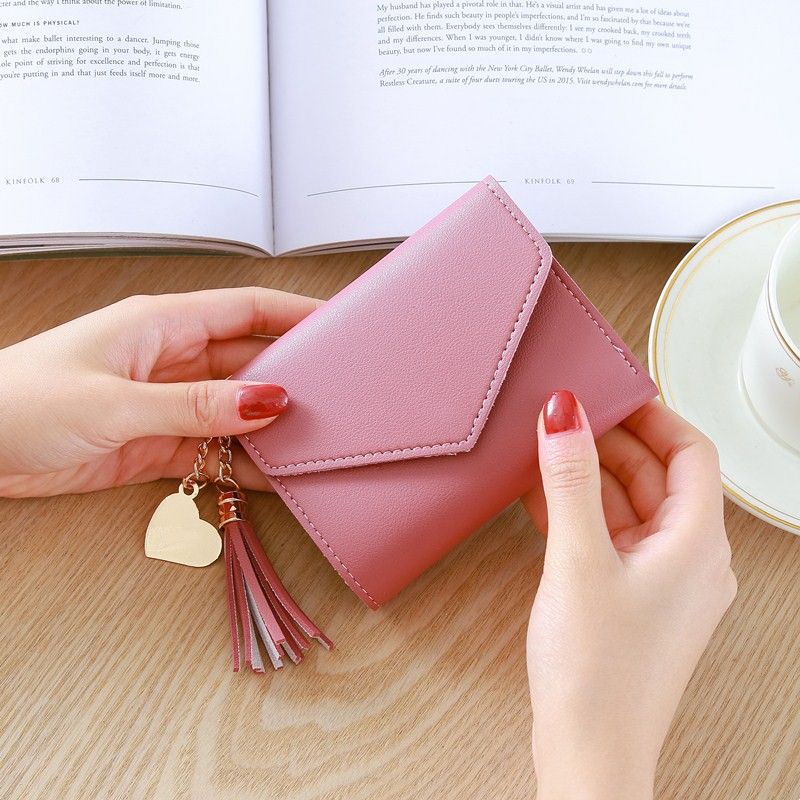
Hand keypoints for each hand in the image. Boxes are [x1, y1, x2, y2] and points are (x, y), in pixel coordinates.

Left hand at [0, 288, 320, 497]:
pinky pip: (212, 449)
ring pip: (235, 411)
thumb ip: (195, 404)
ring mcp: (166, 403)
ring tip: (311, 443)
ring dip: (268, 428)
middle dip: (292, 379)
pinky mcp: (155, 443)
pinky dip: (240, 463)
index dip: (296, 313)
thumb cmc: (20, 400)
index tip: (341, 325)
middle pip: (250, 363)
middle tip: (338, 400)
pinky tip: (269, 475)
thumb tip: (266, 400)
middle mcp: (171, 360)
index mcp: (162, 326)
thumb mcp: (116, 401)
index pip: (246, 309)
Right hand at [524, 392, 735, 799]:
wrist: (588, 753)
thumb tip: (565, 414)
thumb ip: (570, 480)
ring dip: (589, 475)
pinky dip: (580, 510)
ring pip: (629, 505)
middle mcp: (688, 558)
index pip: (690, 452)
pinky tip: (542, 496)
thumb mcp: (578, 559)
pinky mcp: (629, 597)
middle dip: (611, 442)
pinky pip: (610, 535)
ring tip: (547, 450)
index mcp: (696, 543)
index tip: (612, 391)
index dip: (653, 415)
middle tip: (565, 417)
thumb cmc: (599, 672)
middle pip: (656, 475)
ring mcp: (658, 580)